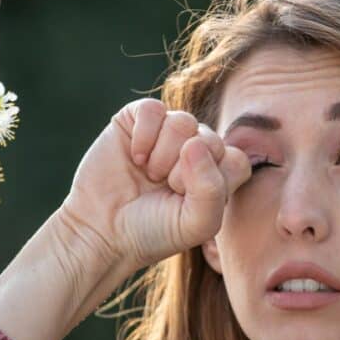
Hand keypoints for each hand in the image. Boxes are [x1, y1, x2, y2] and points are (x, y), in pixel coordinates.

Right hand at [60, 97, 250, 278]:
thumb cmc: (153, 230)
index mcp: (216, 174)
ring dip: (162, 154)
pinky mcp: (138, 120)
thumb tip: (194, 142)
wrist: (102, 229)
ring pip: (183, 122)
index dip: (212, 181)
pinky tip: (135, 157)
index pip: (236, 161)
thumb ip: (211, 190)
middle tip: (163, 189)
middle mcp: (196, 149)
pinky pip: (153, 109)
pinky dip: (143, 136)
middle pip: (210, 139)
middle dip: (183, 171)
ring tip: (149, 174)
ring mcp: (167, 132)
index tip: (187, 202)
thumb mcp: (195, 224)